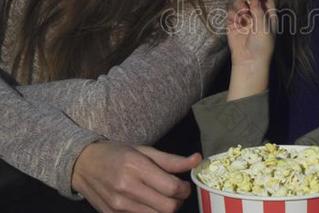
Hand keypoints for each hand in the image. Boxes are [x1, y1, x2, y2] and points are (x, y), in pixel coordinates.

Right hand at [72, 141, 201, 212]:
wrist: (82, 165)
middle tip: (175, 193)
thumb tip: (198, 160)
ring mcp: (118, 206)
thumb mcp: (144, 151)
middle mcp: (126, 188)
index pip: (171, 188)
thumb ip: (172, 160)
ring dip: (165, 210)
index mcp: (136, 168)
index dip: (185, 189)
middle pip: (167, 207)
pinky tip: (149, 204)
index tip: (184, 185)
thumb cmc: (117, 153)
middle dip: (178, 202)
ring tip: (162, 198)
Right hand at [226, 0, 276, 100]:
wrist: (249, 60)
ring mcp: (244, 18)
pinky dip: (232, 15)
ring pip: (239, 3)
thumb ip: (259, 11)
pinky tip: (235, 22)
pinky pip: (230, 12)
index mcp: (268, 14)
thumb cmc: (262, 45)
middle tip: (245, 3)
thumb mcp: (264, 26)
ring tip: (240, 15)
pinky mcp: (233, 23)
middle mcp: (256, 14)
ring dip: (238, 6)